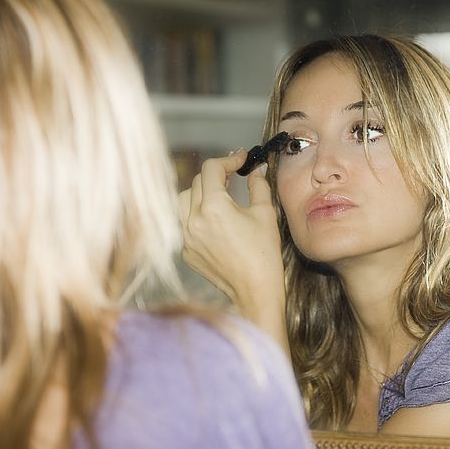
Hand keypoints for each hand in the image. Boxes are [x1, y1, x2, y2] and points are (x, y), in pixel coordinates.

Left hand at [178, 150, 287, 350]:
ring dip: (200, 192)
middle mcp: (194, 220)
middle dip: (216, 175)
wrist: (255, 290)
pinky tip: (216, 222)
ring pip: (184, 200)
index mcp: (214, 207)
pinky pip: (185, 223)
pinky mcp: (186, 250)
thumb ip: (258, 186)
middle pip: (197, 181)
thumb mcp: (265, 214)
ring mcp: (186, 237)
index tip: (241, 158)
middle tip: (234, 176)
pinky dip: (197, 216)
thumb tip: (256, 170)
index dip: (228, 159)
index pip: (212, 169)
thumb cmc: (264, 253)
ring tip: (219, 196)